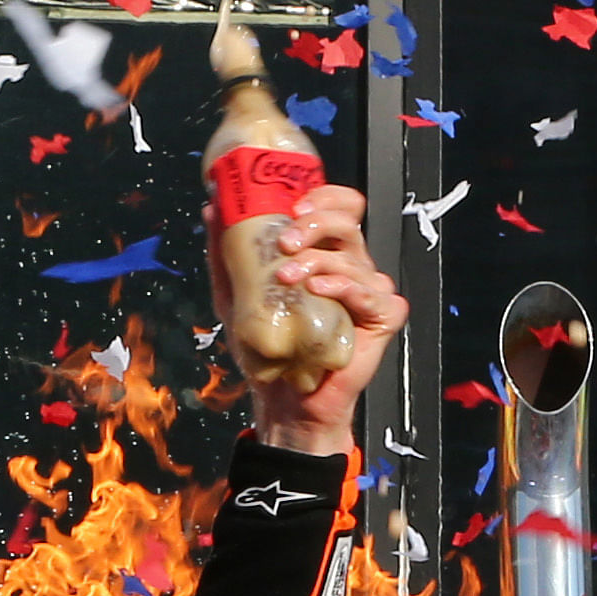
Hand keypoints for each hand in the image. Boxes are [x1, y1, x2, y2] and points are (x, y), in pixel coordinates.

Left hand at [242, 180, 401, 458]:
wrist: (284, 398)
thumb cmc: (268, 347)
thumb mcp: (236, 294)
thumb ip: (226, 251)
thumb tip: (213, 208)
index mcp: (325, 253)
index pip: (339, 207)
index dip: (324, 197)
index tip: (294, 206)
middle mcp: (351, 266)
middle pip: (348, 223)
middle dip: (316, 224)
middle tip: (286, 240)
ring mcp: (370, 290)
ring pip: (353, 258)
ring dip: (317, 260)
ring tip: (288, 276)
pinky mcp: (384, 316)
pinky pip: (369, 292)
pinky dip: (343, 285)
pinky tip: (319, 289)